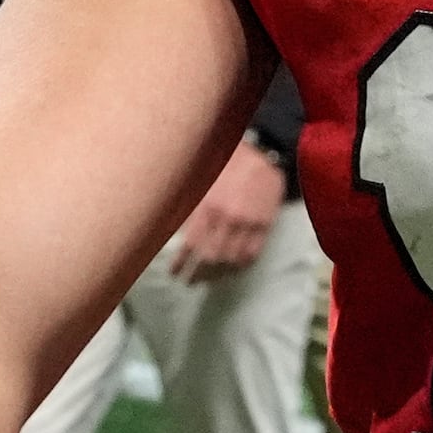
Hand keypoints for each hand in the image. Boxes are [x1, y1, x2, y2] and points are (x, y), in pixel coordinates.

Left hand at [165, 146, 286, 280]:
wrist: (265, 151)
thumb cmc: (227, 162)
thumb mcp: (201, 177)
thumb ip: (188, 202)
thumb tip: (168, 228)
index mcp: (207, 205)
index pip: (190, 245)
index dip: (181, 263)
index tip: (175, 273)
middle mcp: (227, 217)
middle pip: (210, 258)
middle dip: (198, 274)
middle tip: (190, 281)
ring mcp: (248, 223)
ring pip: (231, 260)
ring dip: (218, 274)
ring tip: (209, 279)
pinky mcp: (265, 225)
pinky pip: (252, 254)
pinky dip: (240, 266)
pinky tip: (232, 270)